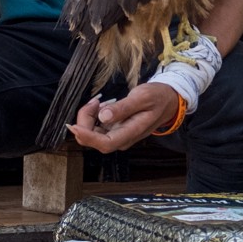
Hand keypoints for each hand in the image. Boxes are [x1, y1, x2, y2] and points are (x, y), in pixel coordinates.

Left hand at [67, 82, 182, 153]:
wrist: (168, 100)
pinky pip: (96, 127)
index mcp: (131, 133)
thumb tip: (103, 116)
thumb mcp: (142, 97)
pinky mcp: (114, 130)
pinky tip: (100, 105)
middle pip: (94, 139)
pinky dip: (92, 116)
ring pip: (93, 133)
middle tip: (93, 101)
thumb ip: (123, 108)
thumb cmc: (157, 98)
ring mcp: (117, 135)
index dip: (87, 137)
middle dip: (86, 121)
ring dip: (88, 118)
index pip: (105, 144)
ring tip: (98, 101)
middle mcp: (122, 139)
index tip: (74, 126)